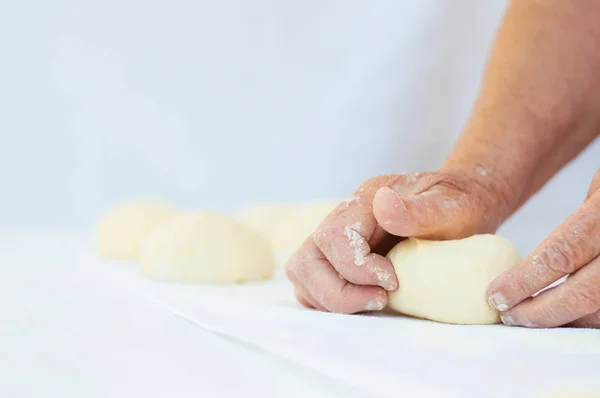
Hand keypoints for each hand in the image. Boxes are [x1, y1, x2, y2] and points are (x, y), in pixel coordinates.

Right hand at [285, 171, 508, 313]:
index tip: (394, 282)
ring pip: (304, 272)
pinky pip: (313, 283)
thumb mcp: (453, 206)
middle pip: (307, 258)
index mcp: (365, 201)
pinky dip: (330, 299)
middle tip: (380, 300)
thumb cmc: (460, 205)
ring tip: (375, 302)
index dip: (356, 267)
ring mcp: (337, 239)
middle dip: (337, 290)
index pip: (334, 236)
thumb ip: (420, 210)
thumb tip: (382, 204)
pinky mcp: (339, 258)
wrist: (462, 203)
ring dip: (331, 298)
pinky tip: (365, 301)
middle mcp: (343, 218)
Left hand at [487, 169, 599, 327]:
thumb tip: (536, 267)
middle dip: (541, 312)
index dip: (525, 282)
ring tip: (533, 319)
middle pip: (586, 293)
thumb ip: (579, 226)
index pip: (561, 255)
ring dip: (568, 320)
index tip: (496, 296)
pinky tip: (571, 316)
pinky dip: (593, 316)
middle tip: (509, 317)